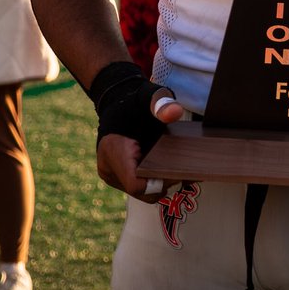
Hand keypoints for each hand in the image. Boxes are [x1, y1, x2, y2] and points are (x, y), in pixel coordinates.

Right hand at [96, 88, 184, 202]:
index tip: (174, 173)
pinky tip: (164, 170)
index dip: (157, 183)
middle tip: (181, 172)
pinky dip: (150, 181)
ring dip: (156, 184)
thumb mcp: (151, 97)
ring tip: (174, 170)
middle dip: (161, 185)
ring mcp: (109, 173)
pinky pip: (134, 186)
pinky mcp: (113, 175)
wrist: (116, 101)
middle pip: (139, 192)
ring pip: (138, 192)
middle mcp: (107, 167)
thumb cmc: (135, 100)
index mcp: (113, 150)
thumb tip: (175, 112)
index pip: (135, 184)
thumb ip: (162, 104)